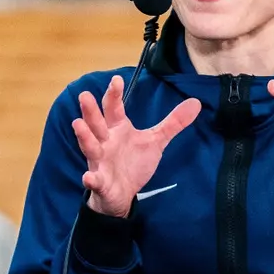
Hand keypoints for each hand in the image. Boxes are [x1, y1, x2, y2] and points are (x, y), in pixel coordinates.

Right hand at [71, 75, 201, 218]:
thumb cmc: (133, 163)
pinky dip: (91, 179)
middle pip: (97, 124)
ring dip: (84, 137)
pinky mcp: (100, 182)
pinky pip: (94, 180)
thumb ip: (172, 123)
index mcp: (117, 129)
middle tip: (84, 95)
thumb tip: (196, 103)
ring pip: (90, 147)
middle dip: (90, 111)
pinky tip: (88, 177)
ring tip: (77, 125)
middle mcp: (105, 142)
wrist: (121, 193)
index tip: (116, 80)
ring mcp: (100, 161)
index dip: (114, 95)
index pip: (114, 109)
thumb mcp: (155, 141)